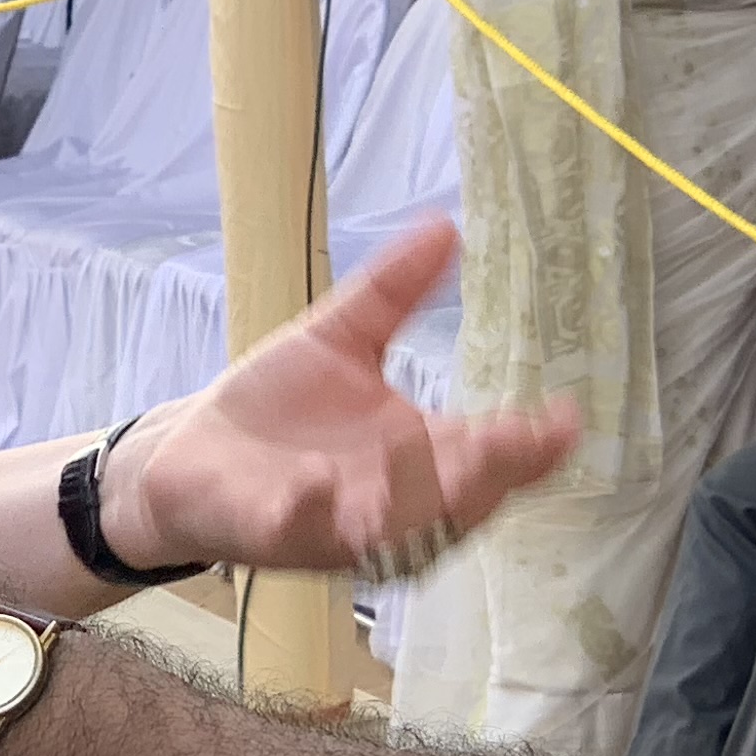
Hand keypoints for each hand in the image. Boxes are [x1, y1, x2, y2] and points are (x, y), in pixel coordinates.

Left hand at [102, 217, 576, 577]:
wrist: (187, 456)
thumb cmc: (276, 411)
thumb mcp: (342, 338)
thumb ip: (395, 291)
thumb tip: (448, 226)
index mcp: (417, 458)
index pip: (491, 457)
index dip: (532, 445)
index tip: (568, 418)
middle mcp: (391, 501)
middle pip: (459, 500)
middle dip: (494, 473)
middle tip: (525, 441)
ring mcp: (337, 522)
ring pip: (397, 526)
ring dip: (421, 496)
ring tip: (447, 456)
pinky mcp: (278, 529)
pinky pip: (307, 527)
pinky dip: (320, 510)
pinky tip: (325, 483)